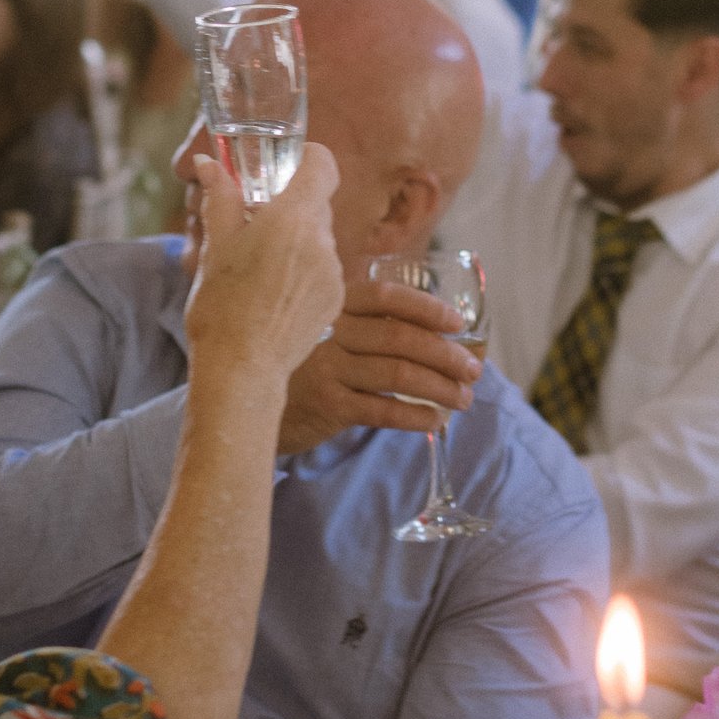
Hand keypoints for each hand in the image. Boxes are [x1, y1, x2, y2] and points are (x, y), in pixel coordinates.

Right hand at [181, 146, 343, 386]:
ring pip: (318, 239)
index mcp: (293, 218)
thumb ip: (219, 198)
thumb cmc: (222, 307)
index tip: (284, 168)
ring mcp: (334, 272)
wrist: (242, 368)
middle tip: (254, 223)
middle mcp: (323, 240)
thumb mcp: (214, 246)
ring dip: (295, 242)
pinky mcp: (335, 300)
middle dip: (288, 207)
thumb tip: (208, 164)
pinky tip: (273, 293)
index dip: (306, 159)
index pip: (322, 164)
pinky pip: (323, 270)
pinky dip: (303, 272)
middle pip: (316, 203)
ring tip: (259, 268)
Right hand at [273, 268, 481, 455]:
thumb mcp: (320, 330)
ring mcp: (327, 367)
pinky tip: (435, 421)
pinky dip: (415, 415)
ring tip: (464, 398)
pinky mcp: (327, 404)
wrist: (244, 400)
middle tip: (474, 370)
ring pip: (398, 374)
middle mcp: (330, 331)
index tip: (458, 323)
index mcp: (333, 304)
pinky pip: (382, 409)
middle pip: (401, 337)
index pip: (386, 297)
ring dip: (440, 387)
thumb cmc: (297, 363)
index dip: (427, 307)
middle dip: (446, 354)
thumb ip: (360, 323)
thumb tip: (430, 332)